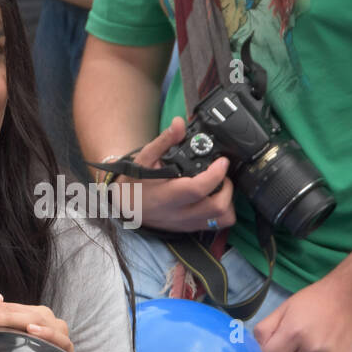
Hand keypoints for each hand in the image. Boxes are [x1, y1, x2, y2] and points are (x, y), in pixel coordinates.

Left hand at [0, 301, 73, 351]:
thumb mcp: (12, 342)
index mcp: (35, 314)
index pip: (12, 309)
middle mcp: (48, 318)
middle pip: (22, 313)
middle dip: (0, 314)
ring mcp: (59, 330)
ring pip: (36, 320)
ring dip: (14, 319)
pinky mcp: (67, 345)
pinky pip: (56, 336)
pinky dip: (45, 332)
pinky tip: (31, 329)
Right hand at [123, 117, 235, 231]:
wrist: (124, 206)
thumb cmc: (135, 182)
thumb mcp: (145, 158)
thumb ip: (164, 140)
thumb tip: (179, 123)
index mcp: (167, 195)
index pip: (199, 188)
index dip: (216, 173)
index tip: (222, 161)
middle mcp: (179, 213)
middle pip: (217, 207)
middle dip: (227, 186)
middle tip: (221, 173)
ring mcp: (186, 224)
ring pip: (222, 219)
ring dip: (228, 201)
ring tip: (219, 186)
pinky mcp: (189, 229)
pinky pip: (216, 225)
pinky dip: (222, 212)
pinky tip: (213, 198)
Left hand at [252, 275, 351, 351]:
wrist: (350, 298)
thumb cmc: (313, 301)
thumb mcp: (282, 309)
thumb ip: (264, 331)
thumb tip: (254, 351)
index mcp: (294, 333)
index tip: (271, 347)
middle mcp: (312, 350)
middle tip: (290, 342)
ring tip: (308, 341)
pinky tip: (321, 346)